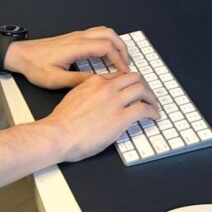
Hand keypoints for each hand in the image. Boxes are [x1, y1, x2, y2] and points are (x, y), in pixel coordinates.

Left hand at [6, 26, 132, 89]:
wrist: (20, 54)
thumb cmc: (34, 66)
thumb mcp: (55, 80)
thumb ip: (77, 80)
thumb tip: (97, 82)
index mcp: (75, 46)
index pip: (105, 47)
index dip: (118, 59)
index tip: (124, 72)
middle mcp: (78, 37)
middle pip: (109, 34)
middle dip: (122, 49)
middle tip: (127, 64)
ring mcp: (76, 35)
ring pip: (104, 31)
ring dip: (116, 43)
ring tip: (120, 59)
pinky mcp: (74, 37)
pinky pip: (97, 34)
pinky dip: (108, 41)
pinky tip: (107, 54)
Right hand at [44, 71, 159, 162]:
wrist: (57, 135)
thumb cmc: (61, 123)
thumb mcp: (74, 98)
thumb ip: (88, 94)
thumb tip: (97, 101)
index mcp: (93, 82)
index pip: (118, 76)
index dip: (128, 82)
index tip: (131, 89)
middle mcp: (106, 87)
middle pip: (133, 78)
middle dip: (143, 85)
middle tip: (147, 95)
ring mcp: (114, 101)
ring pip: (142, 89)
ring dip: (151, 97)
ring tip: (153, 105)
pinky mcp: (120, 117)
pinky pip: (143, 109)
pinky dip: (152, 111)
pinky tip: (154, 116)